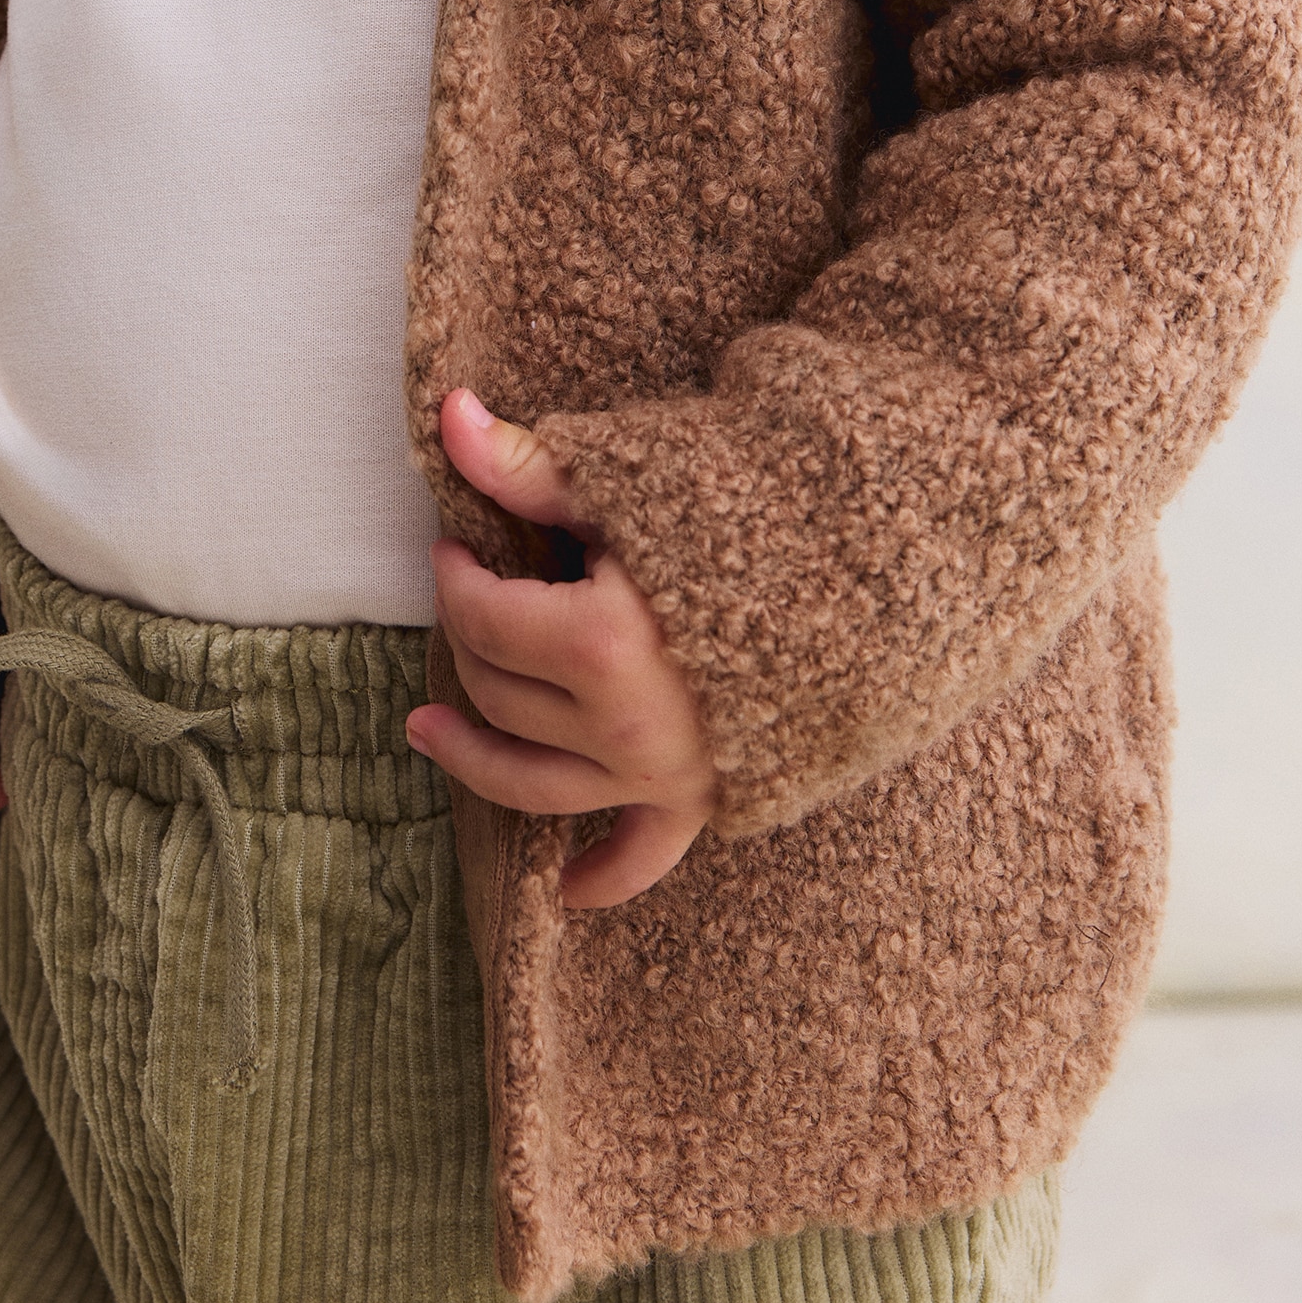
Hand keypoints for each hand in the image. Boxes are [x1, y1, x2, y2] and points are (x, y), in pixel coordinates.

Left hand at [407, 389, 718, 909]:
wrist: (877, 569)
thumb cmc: (752, 515)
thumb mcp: (632, 485)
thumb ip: (530, 466)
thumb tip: (446, 413)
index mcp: (600, 646)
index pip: (484, 617)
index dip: (455, 574)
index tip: (456, 542)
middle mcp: (623, 728)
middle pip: (502, 692)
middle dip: (470, 637)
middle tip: (471, 592)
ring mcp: (663, 772)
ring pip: (535, 783)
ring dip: (473, 760)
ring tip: (424, 728)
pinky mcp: (705, 797)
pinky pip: (642, 855)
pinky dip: (601, 876)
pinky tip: (565, 889)